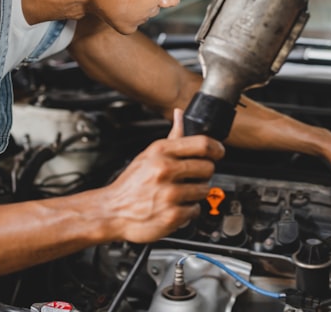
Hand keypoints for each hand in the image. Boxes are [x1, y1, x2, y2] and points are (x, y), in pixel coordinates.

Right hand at [103, 109, 224, 242]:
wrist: (112, 211)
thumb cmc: (131, 183)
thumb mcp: (148, 154)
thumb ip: (171, 137)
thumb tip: (180, 114)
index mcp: (161, 152)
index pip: (202, 144)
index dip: (216, 148)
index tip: (218, 152)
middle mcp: (165, 170)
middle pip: (208, 167)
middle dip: (203, 173)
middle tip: (191, 177)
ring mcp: (169, 194)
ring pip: (204, 189)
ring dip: (195, 193)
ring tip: (179, 193)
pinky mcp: (172, 215)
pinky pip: (196, 210)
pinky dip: (188, 210)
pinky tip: (175, 206)